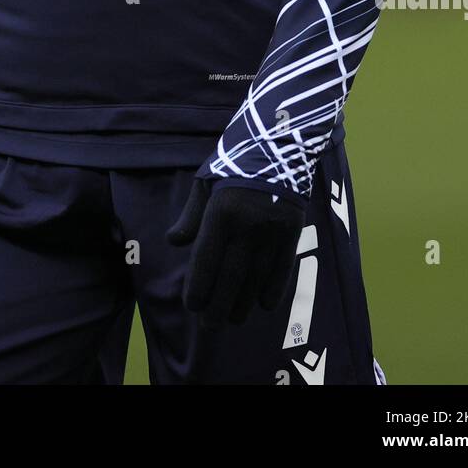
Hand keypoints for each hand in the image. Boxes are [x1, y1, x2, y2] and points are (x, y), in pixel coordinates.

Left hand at [166, 176, 306, 328]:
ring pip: (256, 277)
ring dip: (243, 303)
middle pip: (231, 276)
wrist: (277, 141)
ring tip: (232, 319)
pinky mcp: (294, 229)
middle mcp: (248, 223)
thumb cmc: (233, 162)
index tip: (192, 306)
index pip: (206, 259)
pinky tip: (262, 305)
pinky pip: (283, 267)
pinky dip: (273, 289)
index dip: (198, 287)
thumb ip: (191, 216)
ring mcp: (273, 228)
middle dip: (218, 305)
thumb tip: (174, 243)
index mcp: (222, 211)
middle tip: (209, 326)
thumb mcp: (205, 182)